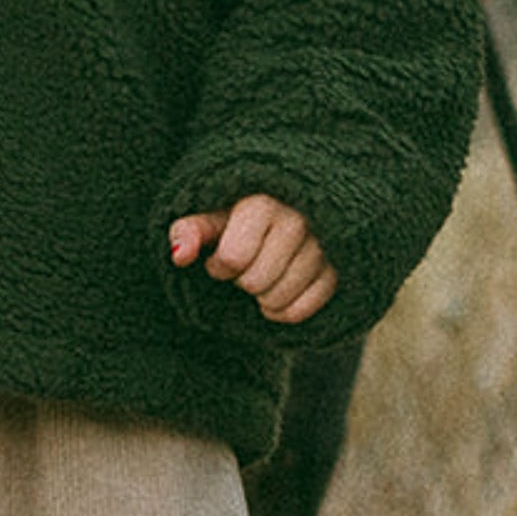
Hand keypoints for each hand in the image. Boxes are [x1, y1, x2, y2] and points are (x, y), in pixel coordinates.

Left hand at [169, 195, 336, 324]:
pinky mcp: (338, 270)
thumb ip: (189, 230)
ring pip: (278, 300)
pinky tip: (277, 292)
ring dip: (262, 298)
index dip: (218, 266)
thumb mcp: (213, 214)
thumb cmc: (242, 214)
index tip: (220, 256)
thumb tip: (178, 255)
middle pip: (254, 283)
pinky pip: (302, 311)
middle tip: (246, 264)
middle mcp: (298, 221)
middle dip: (241, 281)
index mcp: (263, 203)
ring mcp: (323, 246)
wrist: (290, 206)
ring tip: (261, 276)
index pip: (232, 258)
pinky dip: (284, 312)